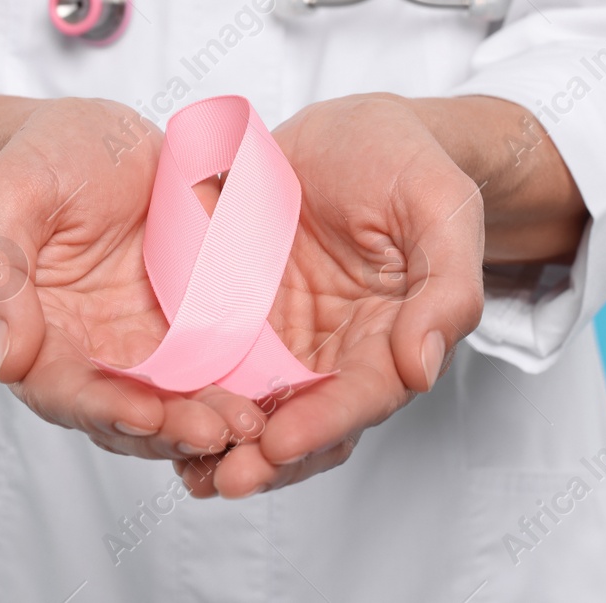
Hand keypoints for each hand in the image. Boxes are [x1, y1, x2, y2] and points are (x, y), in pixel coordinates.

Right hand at [0, 98, 263, 460]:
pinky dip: (236, 389)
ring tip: (249, 425)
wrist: (100, 136)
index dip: (100, 407)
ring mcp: (142, 346)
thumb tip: (5, 357)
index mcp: (34, 331)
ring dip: (207, 422)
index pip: (61, 390)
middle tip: (218, 433)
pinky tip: (270, 399)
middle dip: (168, 429)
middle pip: (123, 412)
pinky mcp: (189, 329)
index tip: (144, 415)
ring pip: (172, 404)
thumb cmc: (45, 157)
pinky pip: (212, 370)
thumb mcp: (10, 192)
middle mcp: (88, 353)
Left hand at [175, 94, 485, 497]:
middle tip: (225, 479)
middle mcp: (339, 350)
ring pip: (258, 409)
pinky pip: (215, 365)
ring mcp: (287, 336)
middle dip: (268, 459)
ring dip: (226, 447)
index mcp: (395, 334)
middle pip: (308, 423)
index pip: (363, 396)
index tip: (282, 443)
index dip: (325, 424)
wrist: (354, 126)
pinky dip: (194, 400)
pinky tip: (158, 420)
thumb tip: (425, 367)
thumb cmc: (408, 159)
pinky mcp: (239, 313)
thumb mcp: (442, 206)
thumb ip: (447, 286)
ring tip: (187, 471)